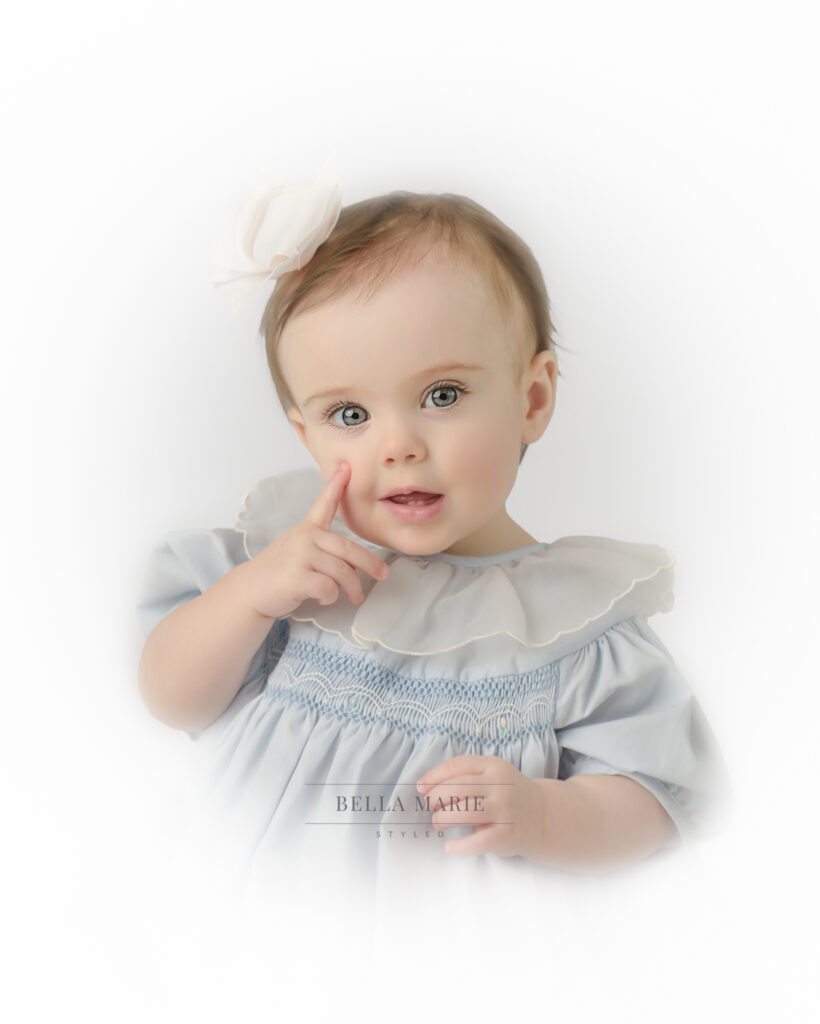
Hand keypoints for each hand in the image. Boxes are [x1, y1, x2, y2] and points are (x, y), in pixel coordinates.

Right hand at [239, 461, 389, 619]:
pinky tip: (323, 598)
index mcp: (307, 530)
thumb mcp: (299, 551)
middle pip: (349, 550)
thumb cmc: (279, 573)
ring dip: (351, 588)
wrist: (250, 591)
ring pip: (342, 572)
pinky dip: (331, 597)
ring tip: (352, 596)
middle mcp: (304, 538)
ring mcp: (300, 556)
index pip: (324, 504)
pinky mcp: (296, 577)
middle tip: (382, 575)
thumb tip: (356, 566)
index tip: (346, 467)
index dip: (336, 485)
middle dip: (370, 565)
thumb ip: (325, 551)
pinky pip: (329, 588)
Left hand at [417, 754, 544, 859]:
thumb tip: (426, 788)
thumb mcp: (492, 774)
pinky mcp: (507, 833)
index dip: (434, 776)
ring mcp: (505, 809)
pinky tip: (450, 847)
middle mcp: (501, 785)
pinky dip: (459, 846)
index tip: (420, 788)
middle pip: (458, 788)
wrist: (541, 816)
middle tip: (430, 807)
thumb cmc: (506, 794)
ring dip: (443, 819)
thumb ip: (466, 776)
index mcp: (493, 765)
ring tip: (438, 823)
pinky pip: (477, 841)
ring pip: (465, 812)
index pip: (457, 766)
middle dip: (437, 798)